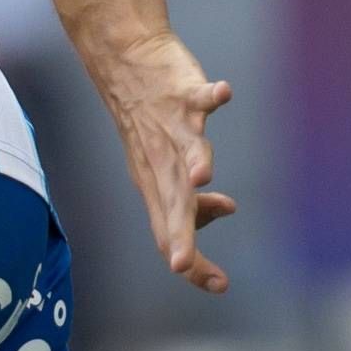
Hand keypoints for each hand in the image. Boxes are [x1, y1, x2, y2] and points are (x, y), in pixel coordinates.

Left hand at [92, 27, 235, 294]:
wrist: (125, 64)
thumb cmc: (150, 125)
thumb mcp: (169, 169)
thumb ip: (196, 195)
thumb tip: (225, 210)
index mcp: (156, 185)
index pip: (169, 232)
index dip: (191, 259)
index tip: (218, 285)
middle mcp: (162, 161)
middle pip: (172, 202)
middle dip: (180, 233)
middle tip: (183, 264)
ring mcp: (172, 126)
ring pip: (184, 150)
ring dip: (194, 161)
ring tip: (203, 177)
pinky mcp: (182, 94)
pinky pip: (199, 96)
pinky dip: (210, 95)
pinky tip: (224, 94)